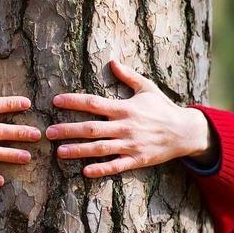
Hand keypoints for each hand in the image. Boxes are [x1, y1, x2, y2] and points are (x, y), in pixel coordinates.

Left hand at [46, 60, 216, 177]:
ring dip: (78, 151)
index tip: (55, 101)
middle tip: (48, 133)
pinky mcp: (137, 160)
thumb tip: (113, 60)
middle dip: (68, 130)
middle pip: (91, 128)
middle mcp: (125, 126)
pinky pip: (116, 166)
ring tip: (59, 153)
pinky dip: (101, 169)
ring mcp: (130, 144)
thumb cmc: (163, 108)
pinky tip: (85, 172)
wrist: (185, 132)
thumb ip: (128, 76)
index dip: (74, 101)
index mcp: (124, 108)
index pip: (93, 103)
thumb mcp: (147, 88)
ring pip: (100, 149)